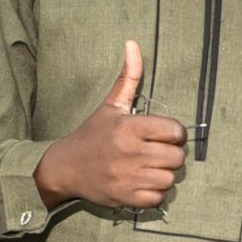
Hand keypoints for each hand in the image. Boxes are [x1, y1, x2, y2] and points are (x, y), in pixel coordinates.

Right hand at [36, 42, 186, 210]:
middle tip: (156, 153)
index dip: (174, 134)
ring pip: (170, 178)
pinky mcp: (124, 197)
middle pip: (177, 157)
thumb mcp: (111, 105)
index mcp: (129, 127)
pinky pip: (158, 198)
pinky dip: (154, 193)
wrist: (64, 167)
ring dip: (163, 175)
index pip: (175, 131)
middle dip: (171, 155)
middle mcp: (129, 151)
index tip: (164, 135)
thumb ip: (128, 77)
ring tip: (148, 168)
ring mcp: (127, 176)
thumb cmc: (93, 134)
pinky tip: (142, 182)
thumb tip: (133, 43)